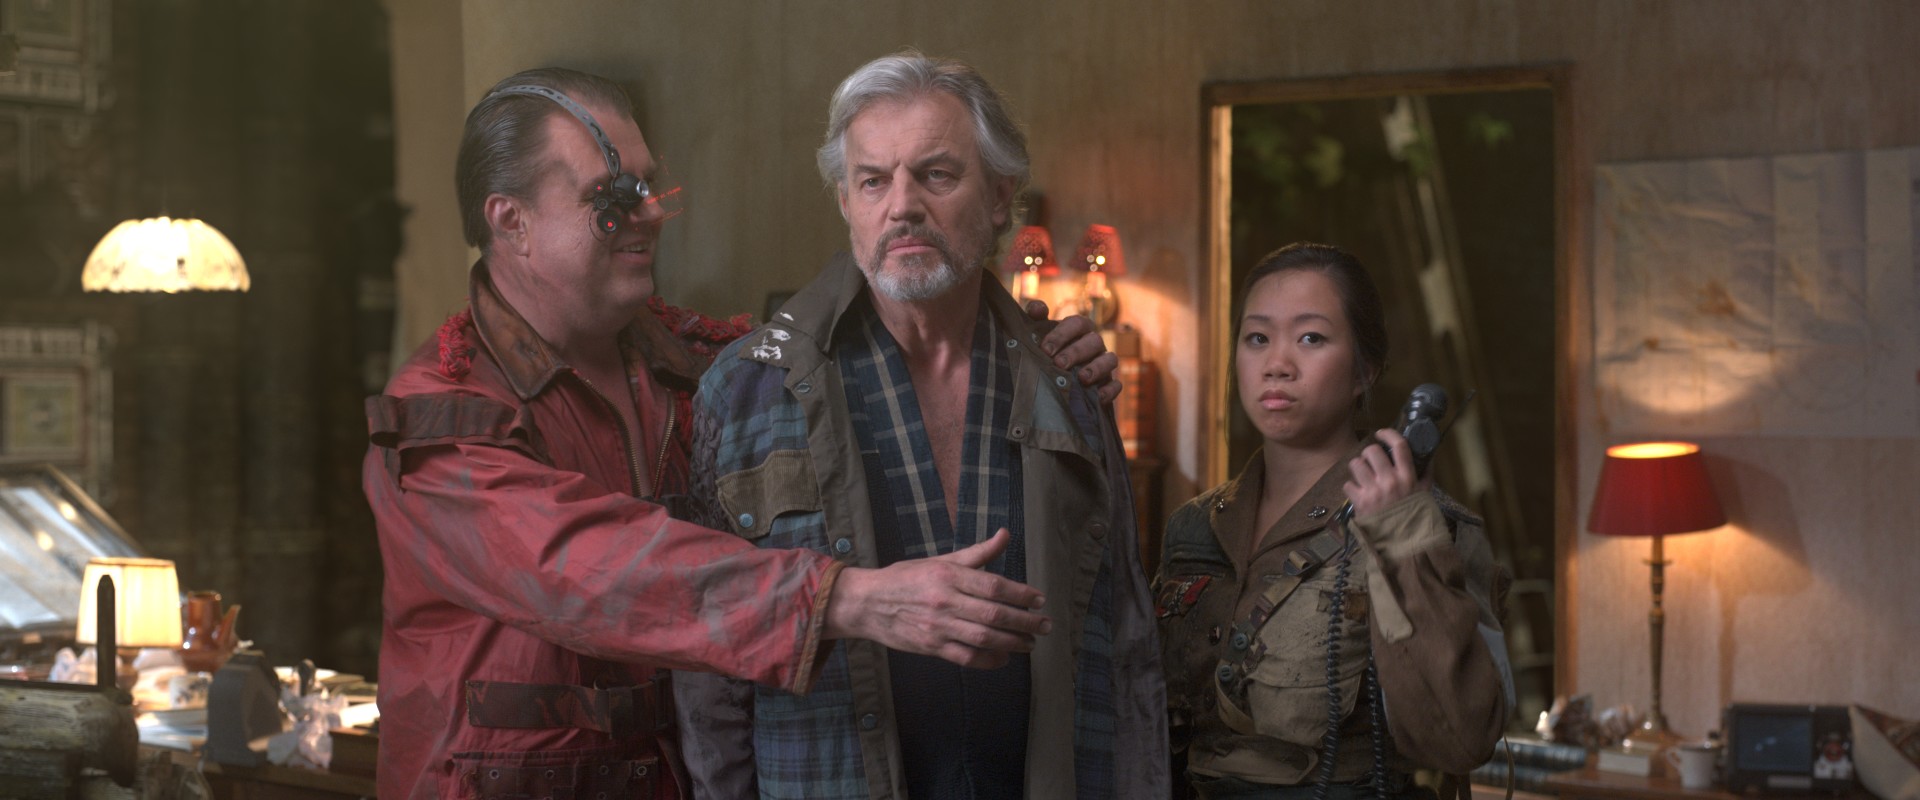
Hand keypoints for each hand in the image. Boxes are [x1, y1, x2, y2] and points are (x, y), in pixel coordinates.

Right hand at [824, 529, 1051, 668]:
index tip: (1039, 600)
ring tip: (1030, 642)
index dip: (1021, 594)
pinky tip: (1004, 658)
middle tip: (1045, 625)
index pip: (994, 585)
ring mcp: (938, 626)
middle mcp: (945, 600)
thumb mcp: (939, 560)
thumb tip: (1005, 535)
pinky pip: (966, 658)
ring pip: (984, 638)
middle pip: (995, 614)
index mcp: (948, 575)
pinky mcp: (931, 647)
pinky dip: (989, 661)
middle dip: (1025, 621)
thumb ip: (976, 553)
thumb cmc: (905, 578)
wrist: (867, 603)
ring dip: (1013, 642)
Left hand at [1024, 300, 1121, 403]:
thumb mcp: (1038, 333)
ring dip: (1097, 368)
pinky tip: (1098, 397)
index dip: (1062, 334)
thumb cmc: (1046, 351)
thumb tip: (1038, 309)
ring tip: (1082, 378)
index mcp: (1079, 329)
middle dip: (1076, 352)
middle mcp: (1094, 344)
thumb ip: (1036, 318)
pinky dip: (1110, 390)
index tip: (1046, 349)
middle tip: (1059, 364)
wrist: (1052, 379)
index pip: (1077, 323)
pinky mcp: (1108, 384)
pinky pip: (1116, 385)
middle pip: (1094, 341)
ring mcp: (1103, 363)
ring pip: (1110, 360)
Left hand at [1343, 428, 1431, 516]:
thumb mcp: (1425, 494)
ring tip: (1363, 476)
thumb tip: (1429, 455)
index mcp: (1408, 476)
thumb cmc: (1414, 515)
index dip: (1388, 434)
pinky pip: (1348, 484)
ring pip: (1355, 464)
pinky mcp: (1360, 502)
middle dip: (1368, 454)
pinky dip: (1351, 489)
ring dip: (1357, 468)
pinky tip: (1359, 494)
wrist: (1403, 543)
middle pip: (1371, 451)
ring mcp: (1373, 491)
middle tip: (1370, 461)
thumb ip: (1426, 474)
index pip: (1399, 446)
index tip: (1381, 433)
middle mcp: (1390, 480)